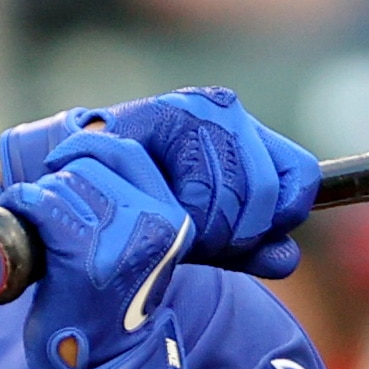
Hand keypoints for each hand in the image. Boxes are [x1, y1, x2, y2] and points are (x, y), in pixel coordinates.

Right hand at [0, 87, 320, 278]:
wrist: (71, 184)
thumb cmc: (140, 204)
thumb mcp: (203, 233)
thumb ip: (245, 246)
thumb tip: (286, 258)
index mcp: (245, 133)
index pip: (297, 176)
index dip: (282, 215)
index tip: (245, 239)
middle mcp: (222, 110)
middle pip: (262, 194)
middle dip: (232, 233)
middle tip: (192, 239)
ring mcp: (187, 111)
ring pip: (227, 195)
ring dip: (200, 229)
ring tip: (168, 225)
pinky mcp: (149, 120)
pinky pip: (188, 190)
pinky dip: (178, 214)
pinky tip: (151, 210)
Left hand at [0, 139, 194, 368]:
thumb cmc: (110, 307)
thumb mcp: (138, 250)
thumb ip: (127, 208)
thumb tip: (78, 154)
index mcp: (172, 217)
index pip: (126, 153)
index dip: (86, 146)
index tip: (59, 162)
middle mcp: (154, 223)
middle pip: (90, 167)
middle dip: (56, 180)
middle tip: (39, 207)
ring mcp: (120, 239)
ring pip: (63, 185)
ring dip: (36, 196)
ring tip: (28, 220)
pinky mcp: (84, 257)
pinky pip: (43, 205)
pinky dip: (20, 203)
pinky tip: (13, 211)